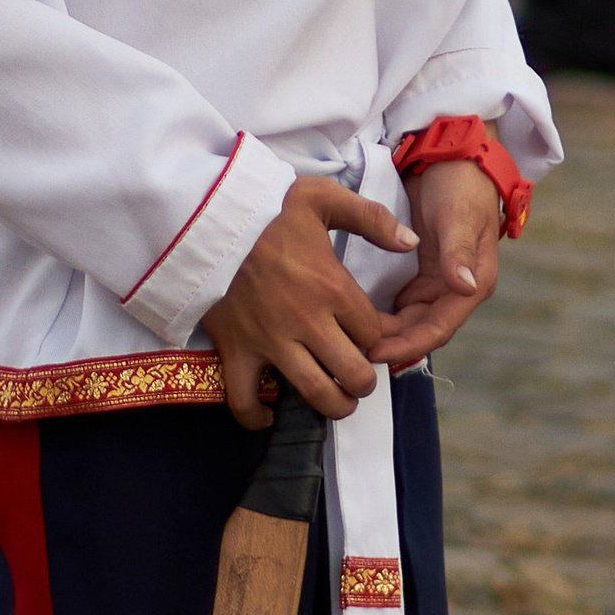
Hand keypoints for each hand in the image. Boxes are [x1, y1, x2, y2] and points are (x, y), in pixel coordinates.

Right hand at [201, 175, 416, 429]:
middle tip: (359, 377)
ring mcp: (270, 341)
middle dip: (365, 382)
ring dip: (333, 405)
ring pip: (315, 394)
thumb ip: (371, 218)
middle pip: (354, 373)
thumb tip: (411, 242)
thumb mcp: (321, 198)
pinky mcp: (235, 351)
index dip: (379, 341)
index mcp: (333, 288)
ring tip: (336, 399)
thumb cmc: (265, 209)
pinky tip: (269, 414)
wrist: (203, 219)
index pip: (374, 335)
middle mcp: (307, 322)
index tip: (371, 339)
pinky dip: (257, 416)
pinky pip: (245, 400)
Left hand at [367, 162, 504, 372]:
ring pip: (409, 321)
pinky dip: (382, 314)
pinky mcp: (421, 272)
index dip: (409, 345)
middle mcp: (457, 288)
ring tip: (350, 342)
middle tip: (352, 353)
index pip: (439, 327)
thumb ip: (458, 252)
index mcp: (473, 282)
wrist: (453, 157)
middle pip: (422, 330)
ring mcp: (438, 281)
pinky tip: (357, 320)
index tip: (376, 353)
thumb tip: (466, 287)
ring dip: (385, 333)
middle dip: (391, 344)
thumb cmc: (461, 185)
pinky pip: (402, 304)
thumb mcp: (457, 216)